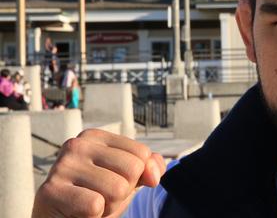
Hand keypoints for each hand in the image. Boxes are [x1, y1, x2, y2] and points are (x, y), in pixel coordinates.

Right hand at [32, 129, 164, 217]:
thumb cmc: (94, 198)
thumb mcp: (126, 180)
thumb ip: (146, 169)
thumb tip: (154, 174)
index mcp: (95, 137)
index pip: (142, 153)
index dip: (135, 177)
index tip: (111, 182)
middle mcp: (77, 145)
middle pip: (132, 169)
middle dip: (123, 192)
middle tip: (100, 197)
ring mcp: (62, 166)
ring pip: (118, 189)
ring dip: (109, 206)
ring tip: (90, 205)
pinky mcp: (51, 191)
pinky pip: (95, 205)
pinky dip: (94, 215)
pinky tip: (78, 212)